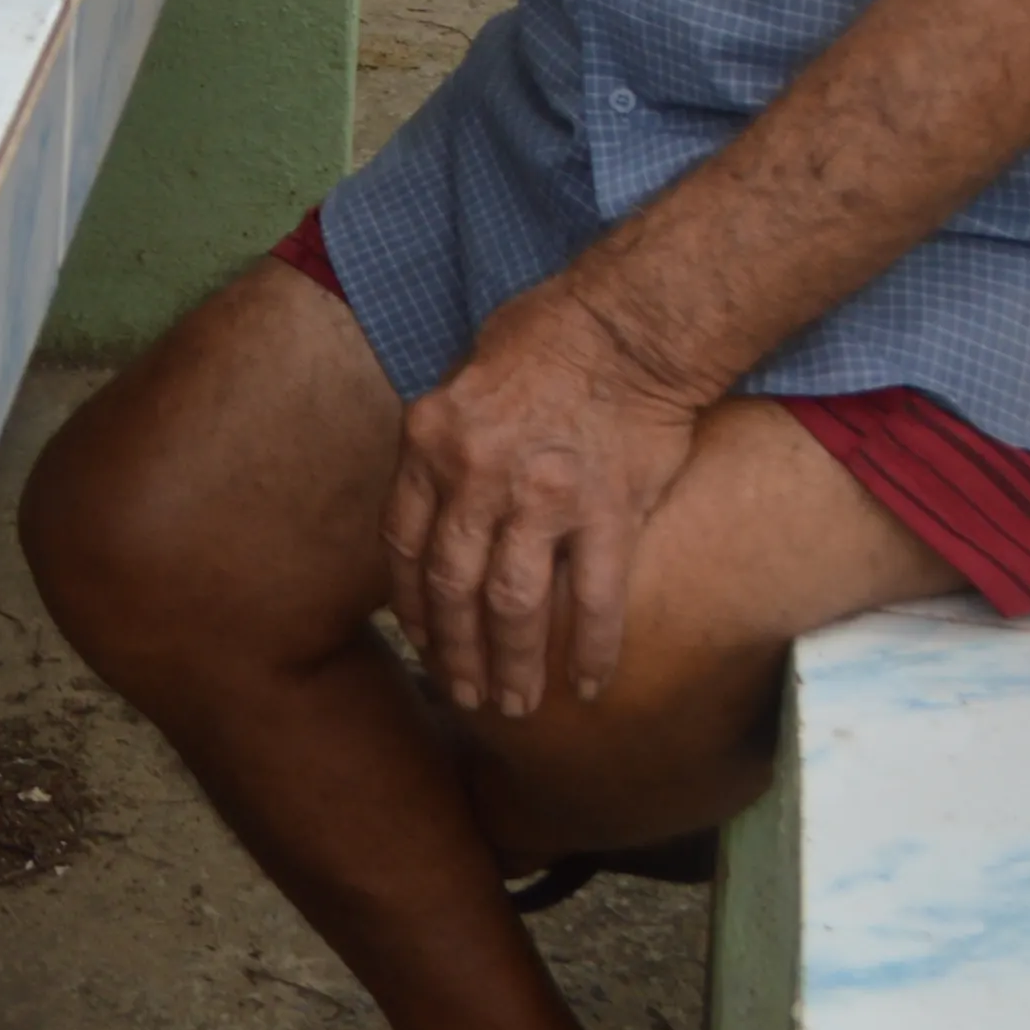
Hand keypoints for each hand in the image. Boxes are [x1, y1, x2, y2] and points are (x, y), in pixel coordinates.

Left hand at [386, 284, 714, 718]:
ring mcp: (542, 497)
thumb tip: (440, 509)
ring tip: (515, 705)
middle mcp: (476, 475)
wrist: (625, 325)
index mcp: (429, 442)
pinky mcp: (608, 512)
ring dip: (511, 664)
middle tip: (464, 694)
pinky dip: (591, 649)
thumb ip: (445, 451)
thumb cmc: (542, 341)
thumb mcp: (459, 384)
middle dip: (454, 651)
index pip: (404, 543)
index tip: (420, 640)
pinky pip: (595, 599)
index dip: (411, 602)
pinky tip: (587, 686)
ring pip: (512, 605)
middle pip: (452, 586)